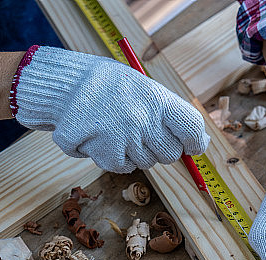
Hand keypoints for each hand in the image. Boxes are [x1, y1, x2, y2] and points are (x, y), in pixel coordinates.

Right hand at [13, 46, 208, 172]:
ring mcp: (124, 138)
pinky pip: (122, 167)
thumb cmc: (110, 87)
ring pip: (146, 163)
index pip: (191, 127)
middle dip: (161, 148)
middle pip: (170, 154)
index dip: (195, 142)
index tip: (192, 146)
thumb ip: (172, 114)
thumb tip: (200, 142)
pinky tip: (102, 137)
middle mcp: (143, 119)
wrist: (65, 85)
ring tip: (117, 128)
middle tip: (141, 131)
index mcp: (157, 98)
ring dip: (134, 152)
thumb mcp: (144, 89)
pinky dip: (113, 157)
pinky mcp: (105, 153)